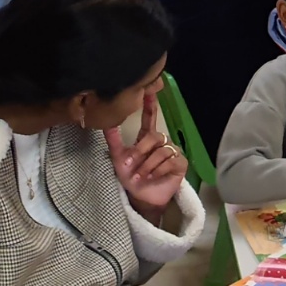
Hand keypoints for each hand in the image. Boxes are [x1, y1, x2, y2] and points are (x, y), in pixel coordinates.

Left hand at [104, 93, 186, 222]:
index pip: (151, 118)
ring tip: (140, 177)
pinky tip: (152, 178)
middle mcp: (161, 143)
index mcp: (147, 138)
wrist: (141, 197)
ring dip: (147, 166)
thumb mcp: (118, 158)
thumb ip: (114, 140)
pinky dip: (158, 171)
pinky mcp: (180, 164)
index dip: (151, 104)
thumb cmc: (131, 177)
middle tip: (130, 165)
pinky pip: (170, 161)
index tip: (150, 89)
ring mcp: (172, 152)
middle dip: (140, 151)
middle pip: (154, 136)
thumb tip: (105, 123)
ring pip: (161, 151)